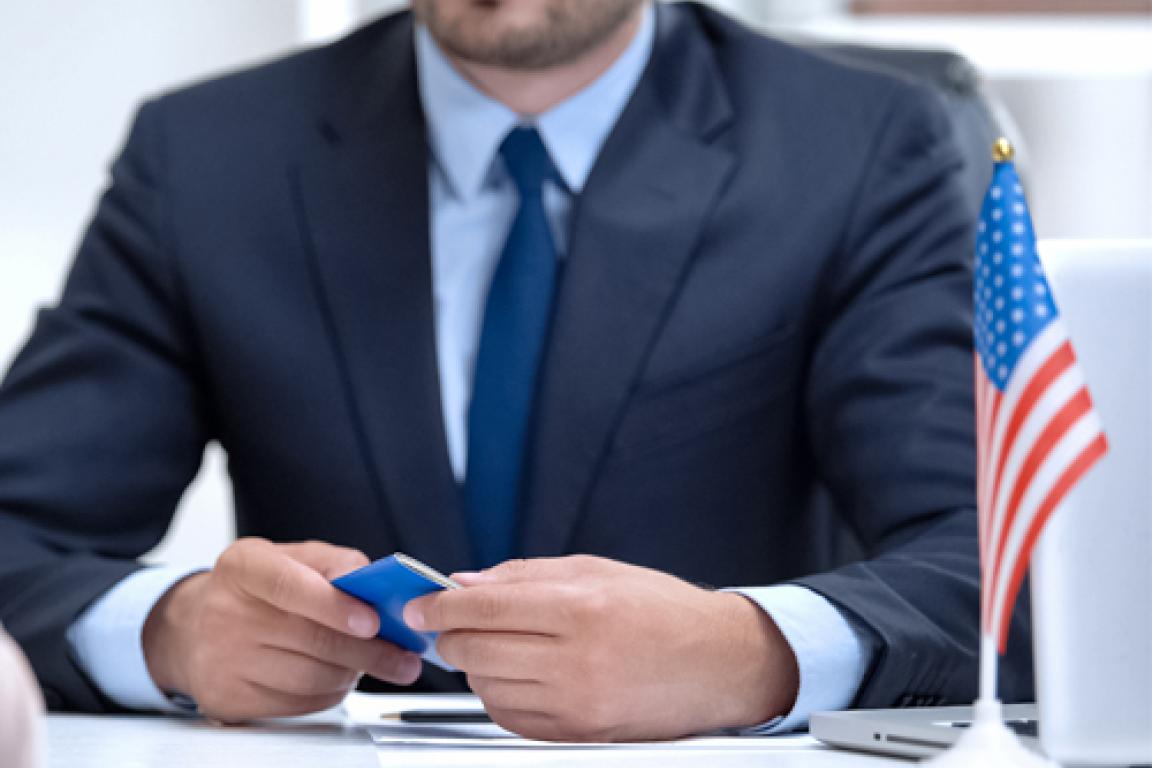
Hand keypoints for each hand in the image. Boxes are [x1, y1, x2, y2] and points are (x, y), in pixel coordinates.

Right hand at [143, 538, 421, 721]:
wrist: (194, 625)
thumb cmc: (255, 589)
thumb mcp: (291, 557)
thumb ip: (336, 564)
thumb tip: (377, 586)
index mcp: (243, 567)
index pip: (288, 585)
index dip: (334, 605)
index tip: (373, 620)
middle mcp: (225, 613)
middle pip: (311, 640)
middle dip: (370, 651)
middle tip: (404, 657)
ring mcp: (222, 660)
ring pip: (310, 678)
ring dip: (354, 673)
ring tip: (373, 663)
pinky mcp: (227, 700)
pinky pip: (297, 704)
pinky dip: (330, 693)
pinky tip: (339, 677)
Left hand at [404, 555, 798, 741]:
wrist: (719, 664)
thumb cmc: (663, 610)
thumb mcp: (597, 571)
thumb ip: (525, 575)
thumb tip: (465, 582)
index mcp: (582, 607)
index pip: (485, 606)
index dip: (440, 605)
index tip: (419, 605)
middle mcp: (577, 659)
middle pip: (477, 649)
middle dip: (452, 633)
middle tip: (450, 622)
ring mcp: (577, 704)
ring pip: (487, 686)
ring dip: (475, 664)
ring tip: (492, 645)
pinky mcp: (578, 734)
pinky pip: (510, 718)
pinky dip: (499, 694)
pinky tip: (515, 674)